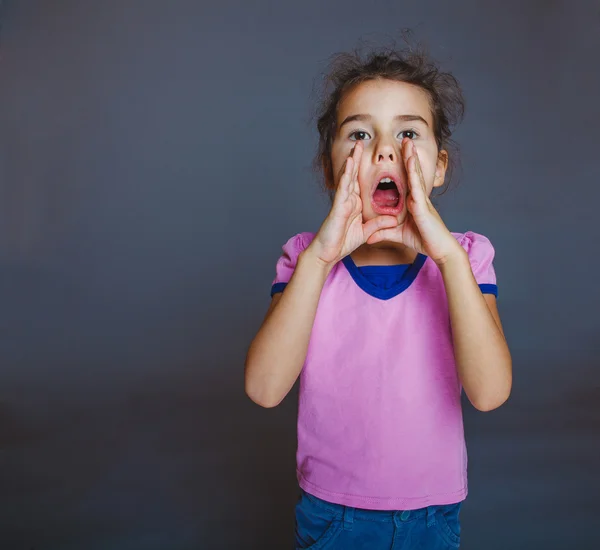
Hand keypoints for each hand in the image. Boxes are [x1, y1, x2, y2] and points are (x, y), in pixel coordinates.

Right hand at [307, 141, 398, 266]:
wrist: (327, 254)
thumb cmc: (342, 243)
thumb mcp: (366, 232)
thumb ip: (378, 224)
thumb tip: (394, 219)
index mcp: (354, 204)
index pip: (361, 183)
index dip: (365, 169)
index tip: (373, 157)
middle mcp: (347, 200)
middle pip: (353, 175)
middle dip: (357, 158)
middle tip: (362, 142)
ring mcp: (342, 202)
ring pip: (347, 177)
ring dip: (352, 161)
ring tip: (356, 146)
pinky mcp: (337, 207)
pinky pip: (343, 188)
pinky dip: (346, 174)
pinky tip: (350, 163)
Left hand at [367, 138, 462, 264]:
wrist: (441, 250)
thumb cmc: (425, 241)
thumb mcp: (399, 236)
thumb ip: (385, 234)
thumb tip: (370, 238)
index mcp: (414, 202)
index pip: (407, 181)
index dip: (404, 167)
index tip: (400, 154)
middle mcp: (418, 198)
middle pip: (413, 173)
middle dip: (409, 156)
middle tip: (405, 140)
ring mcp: (421, 201)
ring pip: (416, 175)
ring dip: (412, 158)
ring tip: (408, 143)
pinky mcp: (422, 207)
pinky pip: (416, 187)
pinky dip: (414, 174)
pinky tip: (411, 162)